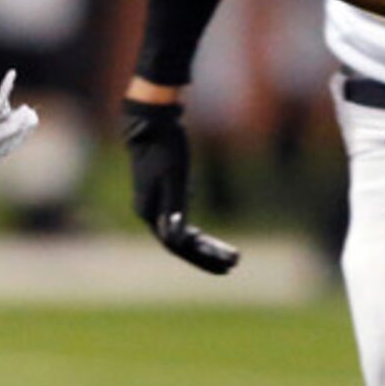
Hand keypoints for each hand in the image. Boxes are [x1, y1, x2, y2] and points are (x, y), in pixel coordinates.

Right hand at [121, 97, 239, 273]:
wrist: (151, 120)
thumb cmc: (166, 147)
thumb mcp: (175, 177)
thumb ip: (175, 209)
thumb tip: (176, 240)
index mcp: (150, 212)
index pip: (179, 246)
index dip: (203, 258)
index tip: (228, 265)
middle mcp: (149, 213)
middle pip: (180, 244)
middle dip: (208, 255)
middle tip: (235, 263)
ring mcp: (154, 204)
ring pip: (180, 234)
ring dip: (204, 246)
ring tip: (229, 254)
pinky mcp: (160, 193)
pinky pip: (178, 221)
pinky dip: (194, 232)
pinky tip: (206, 236)